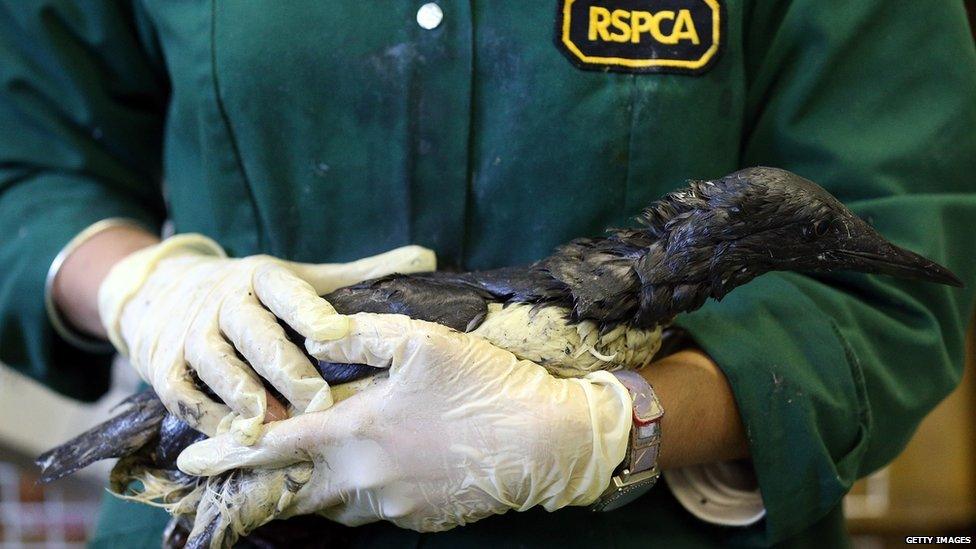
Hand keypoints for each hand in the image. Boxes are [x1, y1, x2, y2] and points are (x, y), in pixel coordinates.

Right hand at [98, 234, 434, 442]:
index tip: (335, 334)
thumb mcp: (299, 277)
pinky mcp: (162, 365)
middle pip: (253, 332)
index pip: (286, 290)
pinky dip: (207, 415)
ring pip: (216, 364)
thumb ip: (358, 276)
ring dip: (242, 394)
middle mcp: (223, 300)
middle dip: (284, 367)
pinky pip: (182, 393)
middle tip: (318, 401)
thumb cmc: (251, 294)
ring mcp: (189, 332)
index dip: (308, 310)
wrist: (161, 292)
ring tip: (271, 422)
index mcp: (261, 276)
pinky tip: (234, 435)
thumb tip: (426, 259)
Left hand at [177, 313, 631, 531]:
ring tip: (294, 476)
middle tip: (226, 484)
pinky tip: (363, 476)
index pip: (276, 448)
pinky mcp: (419, 519)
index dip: (229, 454)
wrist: (546, 442)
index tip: (191, 462)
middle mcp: (369, 476)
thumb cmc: (485, 384)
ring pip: (331, 505)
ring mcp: (395, 505)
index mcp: (361, 430)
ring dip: (307, 492)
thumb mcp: (423, 341)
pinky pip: (370, 511)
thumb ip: (359, 335)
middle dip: (255, 488)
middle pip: (292, 491)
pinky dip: (353, 496)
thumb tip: (312, 332)